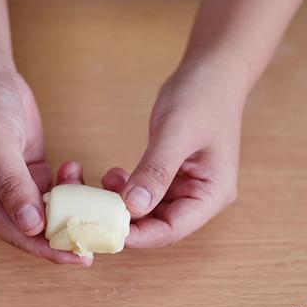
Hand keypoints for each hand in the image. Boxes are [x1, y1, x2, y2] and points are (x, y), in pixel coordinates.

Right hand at [0, 60, 87, 264]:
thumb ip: (12, 183)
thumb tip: (32, 226)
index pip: (12, 231)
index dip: (45, 246)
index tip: (76, 256)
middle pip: (29, 227)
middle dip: (61, 236)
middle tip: (96, 246)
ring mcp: (11, 184)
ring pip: (43, 210)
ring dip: (67, 209)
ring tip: (92, 205)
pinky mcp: (27, 170)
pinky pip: (50, 189)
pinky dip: (66, 186)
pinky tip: (75, 172)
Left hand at [102, 62, 247, 247]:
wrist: (213, 71)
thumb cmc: (202, 97)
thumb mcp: (175, 134)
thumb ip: (156, 171)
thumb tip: (132, 207)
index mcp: (212, 194)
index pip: (172, 229)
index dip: (138, 235)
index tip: (105, 229)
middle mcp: (201, 197)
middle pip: (159, 225)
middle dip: (126, 222)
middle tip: (93, 212)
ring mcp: (187, 187)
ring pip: (149, 211)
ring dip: (123, 205)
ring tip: (103, 184)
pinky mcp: (173, 176)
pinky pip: (146, 193)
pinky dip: (127, 190)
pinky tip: (112, 177)